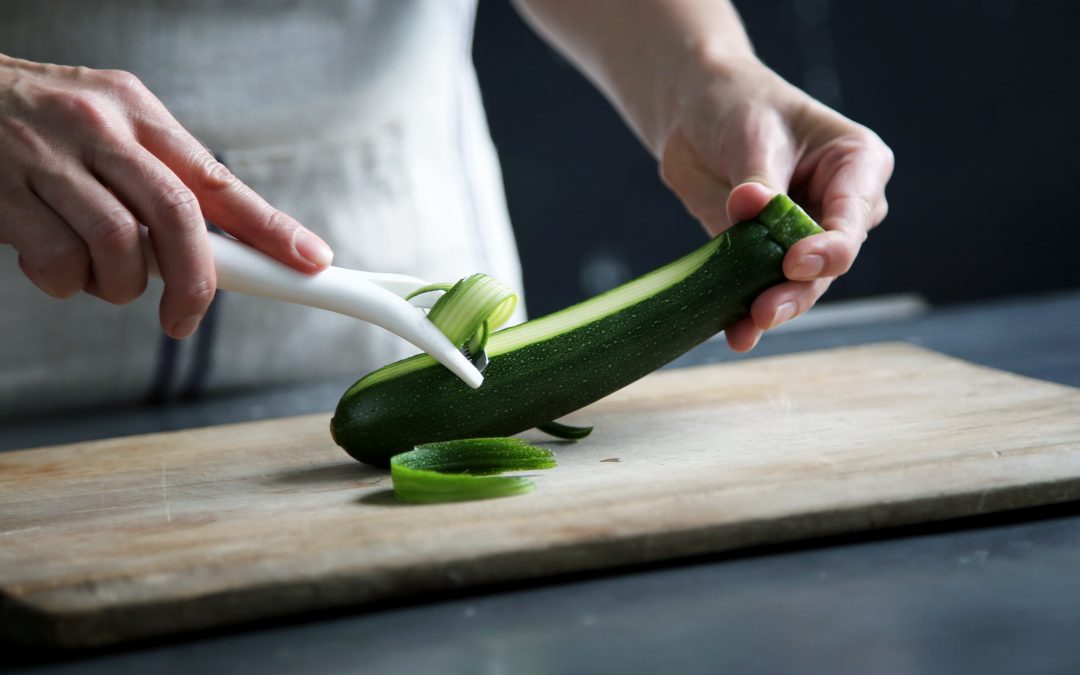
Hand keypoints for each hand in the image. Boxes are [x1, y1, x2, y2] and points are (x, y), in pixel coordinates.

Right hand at [0, 54, 332, 337]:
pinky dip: (68, 284)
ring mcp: (48, 160)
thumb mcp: (111, 127)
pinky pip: (59, 263)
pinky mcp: (3, 195)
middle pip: (177, 216)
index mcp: (137, 113)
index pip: (219, 179)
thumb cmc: (43, 124)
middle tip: (185, 318)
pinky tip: (56, 266)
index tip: (310, 261)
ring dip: (121, 284)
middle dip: (195, 280)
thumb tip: (229, 246)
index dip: (271, 227)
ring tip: (104, 276)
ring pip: (118, 246)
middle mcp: (98, 128)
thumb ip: (162, 177)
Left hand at [660, 56, 893, 350]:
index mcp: (858, 165)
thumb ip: (757, 179)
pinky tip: (736, 333)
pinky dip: (746, 312)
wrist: (697, 114)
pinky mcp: (767, 257)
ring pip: (800, 284)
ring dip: (773, 307)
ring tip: (747, 326)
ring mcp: (806, 238)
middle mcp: (841, 209)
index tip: (794, 262)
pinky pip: (761, 288)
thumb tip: (750, 206)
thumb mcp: (753, 134)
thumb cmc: (740, 108)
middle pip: (829, 262)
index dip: (828, 247)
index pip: (852, 217)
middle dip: (798, 289)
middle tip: (765, 310)